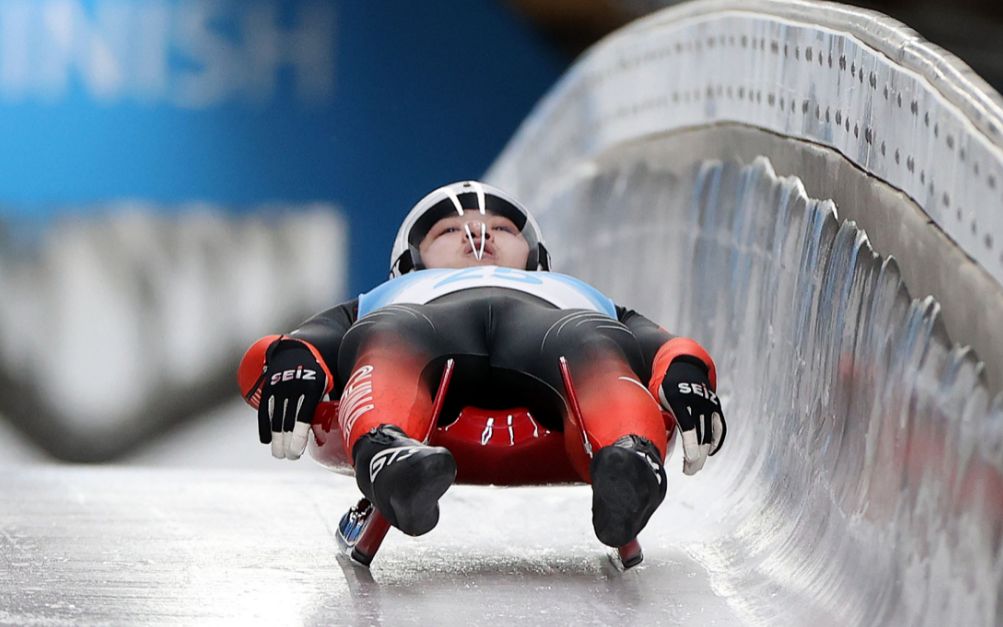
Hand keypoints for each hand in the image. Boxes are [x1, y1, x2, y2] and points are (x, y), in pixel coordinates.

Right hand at [258, 340, 325, 459]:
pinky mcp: (268, 387)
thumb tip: (332, 431)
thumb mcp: (326, 385)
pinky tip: (266, 441)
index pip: (303, 417)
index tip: (296, 452)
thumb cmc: (317, 374)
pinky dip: (264, 427)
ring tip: (278, 454)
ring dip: (276, 439)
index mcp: (313, 387)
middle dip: (287, 442)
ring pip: (275, 418)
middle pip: (288, 421)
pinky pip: (264, 410)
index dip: (298, 437)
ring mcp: (279, 387)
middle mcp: (294, 387)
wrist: (295, 350)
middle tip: (289, 457)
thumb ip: (325, 405)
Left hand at [658, 357, 725, 474]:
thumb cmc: (662, 384)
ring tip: (695, 466)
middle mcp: (696, 399)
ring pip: (710, 432)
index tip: (690, 460)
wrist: (682, 363)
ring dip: (704, 452)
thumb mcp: (654, 394)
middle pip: (701, 433)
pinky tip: (709, 453)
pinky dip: (716, 441)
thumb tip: (655, 439)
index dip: (690, 445)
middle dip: (696, 455)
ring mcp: (708, 402)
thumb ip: (658, 414)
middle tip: (689, 471)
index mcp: (677, 397)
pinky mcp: (715, 404)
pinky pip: (719, 426)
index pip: (687, 426)